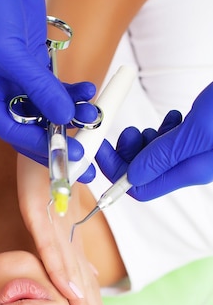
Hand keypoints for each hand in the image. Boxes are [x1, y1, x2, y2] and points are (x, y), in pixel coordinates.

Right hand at [0, 0, 96, 164]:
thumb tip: (64, 118)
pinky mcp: (30, 64)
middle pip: (27, 124)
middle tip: (84, 149)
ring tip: (93, 113)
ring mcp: (12, 78)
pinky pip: (51, 86)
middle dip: (57, 133)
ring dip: (69, 110)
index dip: (39, 146)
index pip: (10, 130)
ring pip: (43, 106)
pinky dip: (70, 91)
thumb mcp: (10, 51)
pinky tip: (86, 91)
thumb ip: (38, 88)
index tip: (66, 157)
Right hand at [17, 154, 125, 304]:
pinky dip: (60, 268)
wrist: (39, 127)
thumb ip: (56, 242)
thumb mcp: (51, 211)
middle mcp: (66, 233)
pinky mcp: (41, 207)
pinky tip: (68, 292)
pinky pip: (51, 242)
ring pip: (70, 269)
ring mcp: (55, 221)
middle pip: (82, 281)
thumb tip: (67, 270)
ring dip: (84, 302)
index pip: (82, 279)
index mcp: (67, 236)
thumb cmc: (44, 165)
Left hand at [96, 82, 212, 199]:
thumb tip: (132, 176)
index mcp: (190, 171)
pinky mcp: (203, 136)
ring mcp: (197, 151)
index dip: (116, 171)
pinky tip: (174, 115)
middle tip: (129, 131)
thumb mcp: (198, 129)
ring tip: (158, 122)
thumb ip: (164, 155)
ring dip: (147, 138)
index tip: (102, 148)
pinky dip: (166, 128)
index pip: (140, 188)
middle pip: (145, 170)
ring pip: (158, 153)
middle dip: (129, 151)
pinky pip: (173, 140)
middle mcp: (192, 166)